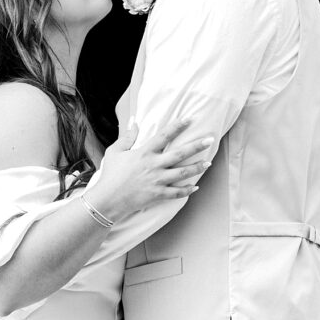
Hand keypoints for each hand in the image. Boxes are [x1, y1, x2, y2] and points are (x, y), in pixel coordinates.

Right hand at [86, 119, 213, 220]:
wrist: (109, 199)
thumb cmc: (111, 174)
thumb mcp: (115, 152)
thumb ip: (127, 137)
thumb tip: (134, 122)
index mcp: (144, 153)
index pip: (164, 136)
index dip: (177, 126)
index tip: (190, 119)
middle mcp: (154, 165)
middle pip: (180, 154)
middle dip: (196, 146)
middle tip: (210, 140)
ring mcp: (157, 181)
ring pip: (183, 173)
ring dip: (197, 168)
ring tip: (209, 163)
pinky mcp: (158, 194)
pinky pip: (177, 192)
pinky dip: (187, 190)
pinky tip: (195, 187)